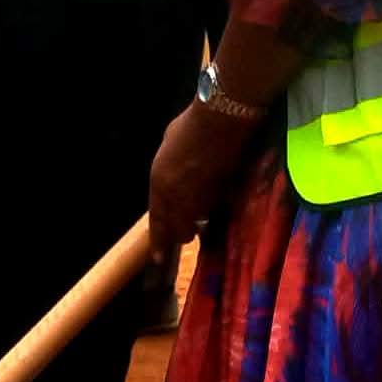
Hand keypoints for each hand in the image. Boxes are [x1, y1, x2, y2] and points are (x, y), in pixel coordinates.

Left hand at [148, 102, 257, 257]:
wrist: (222, 122)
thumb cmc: (190, 127)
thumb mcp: (167, 150)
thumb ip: (167, 172)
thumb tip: (173, 180)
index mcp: (159, 186)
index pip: (157, 222)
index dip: (158, 243)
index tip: (157, 260)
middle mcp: (178, 200)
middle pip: (179, 231)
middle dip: (181, 234)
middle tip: (186, 233)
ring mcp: (203, 200)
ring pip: (198, 223)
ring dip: (199, 220)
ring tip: (202, 210)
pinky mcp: (224, 196)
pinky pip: (214, 210)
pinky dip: (213, 207)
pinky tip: (215, 197)